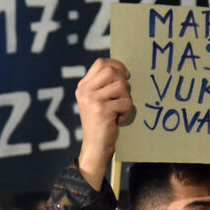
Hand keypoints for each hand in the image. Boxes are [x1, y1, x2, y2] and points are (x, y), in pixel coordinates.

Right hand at [75, 58, 131, 189]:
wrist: (95, 146)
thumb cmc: (101, 122)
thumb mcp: (96, 100)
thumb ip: (103, 85)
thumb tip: (122, 70)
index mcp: (83, 86)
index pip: (101, 63)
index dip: (117, 65)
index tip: (125, 75)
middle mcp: (84, 91)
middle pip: (111, 71)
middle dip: (123, 82)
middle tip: (123, 96)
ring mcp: (91, 100)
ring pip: (121, 85)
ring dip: (126, 98)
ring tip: (120, 110)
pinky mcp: (101, 110)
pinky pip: (125, 102)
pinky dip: (126, 111)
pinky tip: (119, 119)